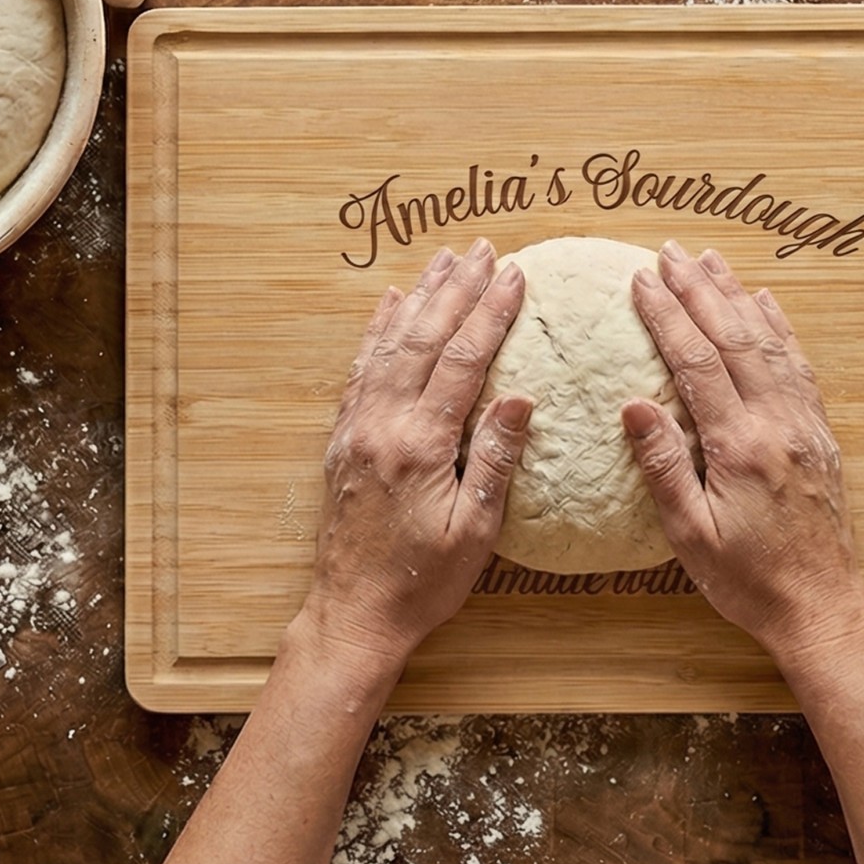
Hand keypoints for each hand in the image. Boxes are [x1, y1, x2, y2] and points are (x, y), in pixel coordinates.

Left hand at [297, 239, 531, 673]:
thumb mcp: (476, 530)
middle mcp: (381, 426)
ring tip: (444, 261)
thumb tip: (520, 396)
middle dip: (456, 289)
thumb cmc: (424, 583)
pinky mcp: (342, 439)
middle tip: (485, 249)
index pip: (461, 361)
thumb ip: (495, 458)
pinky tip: (390, 304)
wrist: (354, 614)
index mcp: (419, 445)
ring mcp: (356, 429)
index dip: (491, 314)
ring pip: (388, 346)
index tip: (515, 275)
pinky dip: (377, 331)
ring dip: (419, 299)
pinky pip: (359, 370)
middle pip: (422, 339)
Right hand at [622, 242, 863, 668]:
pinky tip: (764, 303)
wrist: (820, 607)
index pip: (698, 363)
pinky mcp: (818, 435)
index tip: (641, 281)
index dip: (668, 316)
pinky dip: (779, 328)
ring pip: (770, 343)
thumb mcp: (690, 535)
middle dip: (699, 290)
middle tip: (669, 251)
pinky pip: (799, 366)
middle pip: (736, 338)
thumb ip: (663, 466)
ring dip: (737, 297)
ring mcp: (804, 426)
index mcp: (741, 447)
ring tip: (710, 261)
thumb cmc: (747, 581)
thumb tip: (634, 404)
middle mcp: (778, 424)